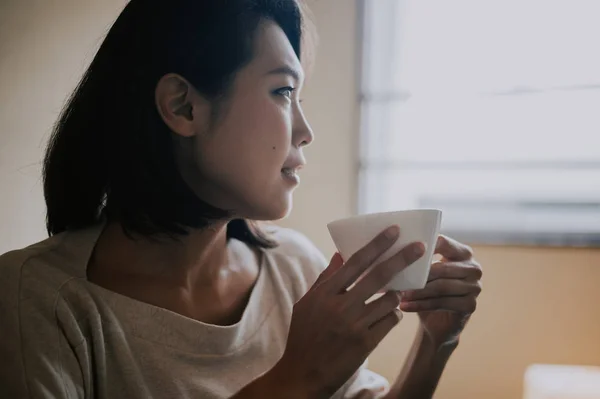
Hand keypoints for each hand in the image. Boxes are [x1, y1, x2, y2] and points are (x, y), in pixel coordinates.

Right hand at [271, 226, 424, 397]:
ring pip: (389, 299)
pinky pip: (390, 321)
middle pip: (378, 276)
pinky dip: (393, 314)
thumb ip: (325, 279)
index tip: (393, 230)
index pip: (356, 262)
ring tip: (394, 293)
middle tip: (421, 246)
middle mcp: (340, 306)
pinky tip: (388, 314)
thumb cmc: (303, 336)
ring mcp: (354, 325)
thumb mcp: (306, 304)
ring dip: (396, 293)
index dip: (377, 244)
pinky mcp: (365, 344)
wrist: (301, 375)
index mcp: (324, 293)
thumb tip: (341, 254)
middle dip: (402, 258)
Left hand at [399, 235, 481, 347]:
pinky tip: (404, 306)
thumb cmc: (428, 289)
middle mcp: (473, 268)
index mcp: (463, 252)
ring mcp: (475, 287)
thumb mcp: (425, 271)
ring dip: (417, 292)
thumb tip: (394, 247)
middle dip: (418, 275)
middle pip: (442, 268)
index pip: (444, 243)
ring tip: (398, 294)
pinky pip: (441, 303)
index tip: (402, 251)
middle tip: (396, 278)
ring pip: (440, 287)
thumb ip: (419, 257)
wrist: (438, 322)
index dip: (424, 246)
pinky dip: (420, 305)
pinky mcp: (470, 305)